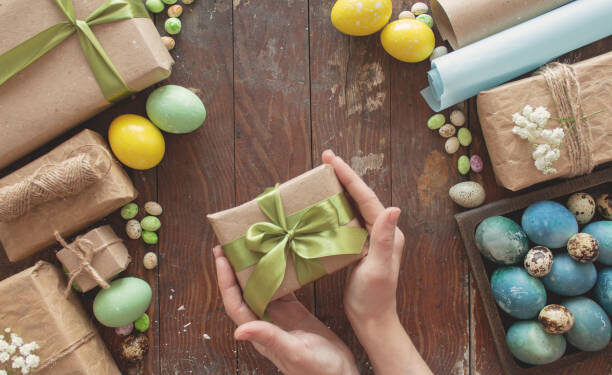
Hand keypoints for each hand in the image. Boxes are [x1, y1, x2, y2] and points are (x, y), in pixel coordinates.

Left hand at [213, 246, 357, 374]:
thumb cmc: (317, 371)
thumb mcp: (294, 352)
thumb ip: (269, 339)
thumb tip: (237, 332)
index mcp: (260, 332)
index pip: (234, 303)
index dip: (225, 280)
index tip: (220, 256)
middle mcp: (265, 322)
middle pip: (242, 291)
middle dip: (234, 268)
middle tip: (230, 242)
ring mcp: (280, 317)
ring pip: (261, 287)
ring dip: (254, 267)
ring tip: (251, 245)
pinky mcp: (295, 312)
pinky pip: (282, 288)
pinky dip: (279, 272)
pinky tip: (281, 257)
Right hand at [322, 151, 430, 374]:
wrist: (372, 319)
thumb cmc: (375, 297)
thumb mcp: (379, 268)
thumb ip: (384, 239)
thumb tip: (394, 208)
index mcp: (387, 232)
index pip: (366, 197)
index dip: (349, 176)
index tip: (331, 159)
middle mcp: (382, 230)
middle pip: (360, 196)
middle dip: (343, 175)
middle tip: (325, 158)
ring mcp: (371, 238)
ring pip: (353, 205)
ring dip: (339, 188)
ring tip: (323, 174)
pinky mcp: (360, 246)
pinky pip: (347, 219)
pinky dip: (335, 207)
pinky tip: (323, 205)